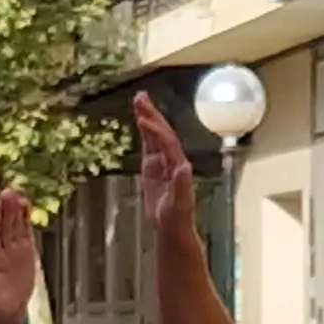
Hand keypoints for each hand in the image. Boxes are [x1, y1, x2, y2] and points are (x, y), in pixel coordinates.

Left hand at [0, 191, 38, 323]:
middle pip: (3, 228)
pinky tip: (27, 205)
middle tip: (8, 192)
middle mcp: (1, 252)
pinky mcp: (25, 254)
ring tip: (20, 195)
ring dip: (16, 212)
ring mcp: (13, 251)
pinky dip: (26, 221)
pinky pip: (26, 234)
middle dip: (6, 211)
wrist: (7, 313)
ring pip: (14, 228)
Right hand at [129, 92, 196, 233]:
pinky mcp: (153, 167)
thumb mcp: (180, 204)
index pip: (167, 142)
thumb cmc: (177, 218)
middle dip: (152, 114)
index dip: (155, 130)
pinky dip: (144, 131)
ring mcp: (163, 162)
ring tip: (138, 99)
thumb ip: (183, 185)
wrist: (172, 227)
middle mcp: (172, 159)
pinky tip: (139, 119)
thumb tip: (185, 167)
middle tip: (141, 97)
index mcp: (178, 165)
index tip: (143, 119)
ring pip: (155, 135)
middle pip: (162, 132)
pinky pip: (149, 144)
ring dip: (147, 117)